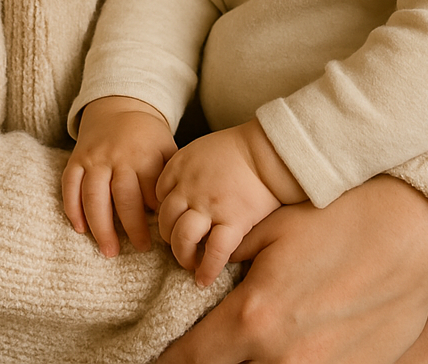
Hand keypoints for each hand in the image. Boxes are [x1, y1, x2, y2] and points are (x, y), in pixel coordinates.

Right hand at [61, 96, 175, 256]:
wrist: (120, 104)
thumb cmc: (148, 136)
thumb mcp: (166, 148)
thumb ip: (170, 177)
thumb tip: (175, 212)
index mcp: (143, 155)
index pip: (149, 191)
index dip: (155, 215)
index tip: (162, 235)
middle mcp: (117, 156)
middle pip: (122, 198)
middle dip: (131, 227)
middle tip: (140, 248)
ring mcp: (94, 158)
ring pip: (93, 196)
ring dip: (100, 226)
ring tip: (109, 250)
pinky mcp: (76, 159)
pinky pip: (69, 185)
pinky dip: (72, 208)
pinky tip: (80, 229)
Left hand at [156, 121, 303, 286]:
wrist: (268, 149)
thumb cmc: (240, 148)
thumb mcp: (202, 149)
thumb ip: (187, 170)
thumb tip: (181, 192)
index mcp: (180, 167)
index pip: (159, 197)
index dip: (165, 213)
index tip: (173, 223)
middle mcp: (189, 187)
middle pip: (166, 221)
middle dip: (169, 238)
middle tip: (180, 246)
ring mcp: (209, 206)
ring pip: (182, 239)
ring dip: (182, 256)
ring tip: (190, 263)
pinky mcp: (232, 222)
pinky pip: (213, 253)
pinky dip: (206, 270)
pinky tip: (204, 280)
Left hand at [158, 175, 427, 362]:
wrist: (416, 236)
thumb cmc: (342, 220)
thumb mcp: (271, 229)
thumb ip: (225, 257)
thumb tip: (196, 274)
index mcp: (255, 319)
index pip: (189, 359)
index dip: (165, 359)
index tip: (155, 354)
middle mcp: (282, 360)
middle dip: (205, 363)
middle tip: (198, 348)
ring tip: (239, 345)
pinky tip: (280, 346)